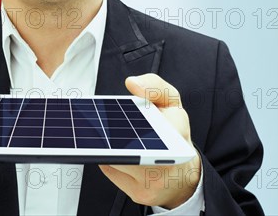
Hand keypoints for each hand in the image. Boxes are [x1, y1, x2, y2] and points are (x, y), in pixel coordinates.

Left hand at [98, 74, 200, 208]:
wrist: (183, 175)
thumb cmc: (176, 135)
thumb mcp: (172, 103)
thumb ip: (155, 87)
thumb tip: (132, 83)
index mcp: (177, 131)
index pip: (143, 125)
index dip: (122, 123)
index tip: (106, 118)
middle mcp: (166, 160)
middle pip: (123, 145)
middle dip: (106, 134)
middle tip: (93, 123)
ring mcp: (153, 181)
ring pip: (113, 159)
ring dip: (103, 145)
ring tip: (101, 132)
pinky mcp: (139, 194)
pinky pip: (111, 172)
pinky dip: (107, 159)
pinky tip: (111, 151)